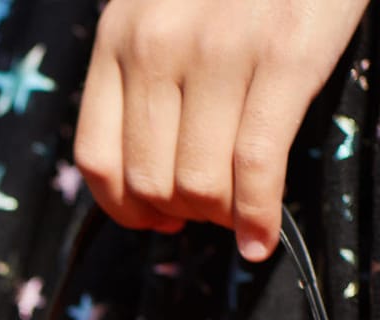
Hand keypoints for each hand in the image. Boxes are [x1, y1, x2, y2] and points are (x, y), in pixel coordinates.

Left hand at [73, 0, 367, 260]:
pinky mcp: (284, 56)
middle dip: (181, 215)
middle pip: (148, 180)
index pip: (96, 157)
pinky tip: (261, 237)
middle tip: (212, 215)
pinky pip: (255, 166)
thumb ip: (146, 71)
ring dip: (222, 218)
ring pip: (199, 182)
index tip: (157, 219)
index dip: (124, 207)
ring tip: (241, 217)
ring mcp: (218, 52)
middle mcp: (157, 47)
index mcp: (118, 38)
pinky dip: (258, 218)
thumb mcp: (164, 9)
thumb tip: (148, 174)